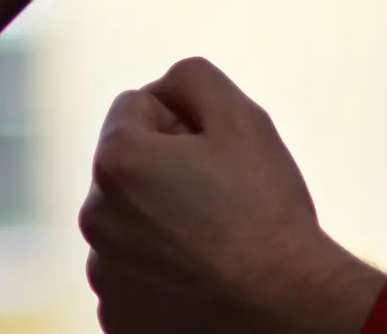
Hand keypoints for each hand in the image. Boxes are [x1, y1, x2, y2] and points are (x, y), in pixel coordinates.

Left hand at [80, 58, 386, 333]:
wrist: (292, 309)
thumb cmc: (267, 212)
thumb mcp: (241, 117)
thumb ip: (191, 77)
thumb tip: (162, 88)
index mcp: (115, 161)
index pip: (136, 108)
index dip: (182, 122)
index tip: (214, 156)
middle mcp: (95, 217)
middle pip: (128, 167)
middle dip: (164, 171)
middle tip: (219, 199)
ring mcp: (103, 274)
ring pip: (129, 222)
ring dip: (159, 222)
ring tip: (213, 243)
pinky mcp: (116, 317)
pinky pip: (132, 275)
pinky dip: (158, 273)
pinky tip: (200, 278)